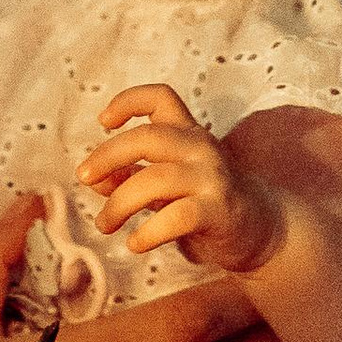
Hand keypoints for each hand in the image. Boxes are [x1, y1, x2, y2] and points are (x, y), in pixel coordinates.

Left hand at [79, 85, 278, 275]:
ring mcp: (211, 177)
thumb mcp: (164, 183)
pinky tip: (134, 244)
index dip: (128, 101)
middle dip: (107, 156)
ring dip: (119, 204)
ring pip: (154, 179)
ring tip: (104, 225)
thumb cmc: (203, 201)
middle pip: (147, 137)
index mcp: (187, 132)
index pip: (161, 96)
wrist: (258, 229)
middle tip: (83, 177)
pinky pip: (176, 217)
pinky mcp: (218, 210)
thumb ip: (129, 176)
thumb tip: (93, 179)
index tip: (103, 121)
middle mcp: (200, 147)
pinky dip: (148, 233)